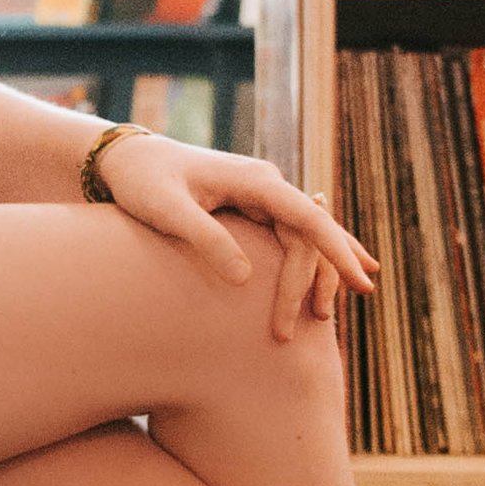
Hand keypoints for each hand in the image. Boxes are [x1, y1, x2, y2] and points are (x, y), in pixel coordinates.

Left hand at [93, 130, 375, 341]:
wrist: (128, 160)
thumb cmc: (142, 183)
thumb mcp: (168, 211)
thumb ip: (206, 239)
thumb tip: (246, 278)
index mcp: (255, 181)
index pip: (308, 218)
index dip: (335, 250)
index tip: (356, 280)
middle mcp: (267, 185)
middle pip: (309, 235)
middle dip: (316, 278)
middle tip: (311, 325)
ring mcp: (262, 196)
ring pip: (305, 237)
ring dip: (320, 273)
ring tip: (330, 313)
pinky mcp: (252, 208)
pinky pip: (291, 237)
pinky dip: (313, 258)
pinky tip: (336, 276)